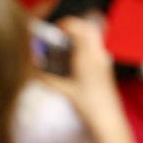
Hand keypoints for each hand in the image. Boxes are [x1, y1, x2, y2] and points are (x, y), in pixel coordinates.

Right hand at [38, 18, 131, 142]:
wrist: (109, 118)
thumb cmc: (87, 104)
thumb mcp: (65, 91)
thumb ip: (48, 79)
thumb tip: (33, 70)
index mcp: (88, 57)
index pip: (80, 29)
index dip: (67, 24)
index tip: (55, 29)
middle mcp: (99, 54)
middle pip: (90, 28)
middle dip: (75, 26)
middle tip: (60, 35)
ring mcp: (105, 59)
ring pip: (95, 37)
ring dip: (80, 35)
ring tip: (65, 45)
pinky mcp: (107, 66)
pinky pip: (96, 47)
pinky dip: (85, 45)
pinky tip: (74, 58)